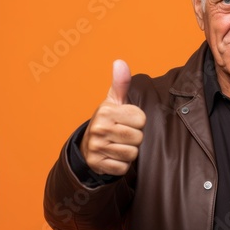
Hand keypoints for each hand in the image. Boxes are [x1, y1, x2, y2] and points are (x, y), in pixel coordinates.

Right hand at [80, 60, 145, 175]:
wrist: (88, 146)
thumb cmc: (108, 120)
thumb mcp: (114, 101)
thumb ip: (121, 83)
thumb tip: (120, 62)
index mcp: (106, 111)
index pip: (141, 119)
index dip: (137, 121)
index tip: (126, 121)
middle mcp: (99, 128)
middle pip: (138, 137)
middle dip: (134, 137)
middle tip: (122, 134)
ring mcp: (96, 147)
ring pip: (132, 153)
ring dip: (128, 152)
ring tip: (118, 144)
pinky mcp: (97, 165)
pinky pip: (123, 168)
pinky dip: (121, 164)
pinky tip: (113, 156)